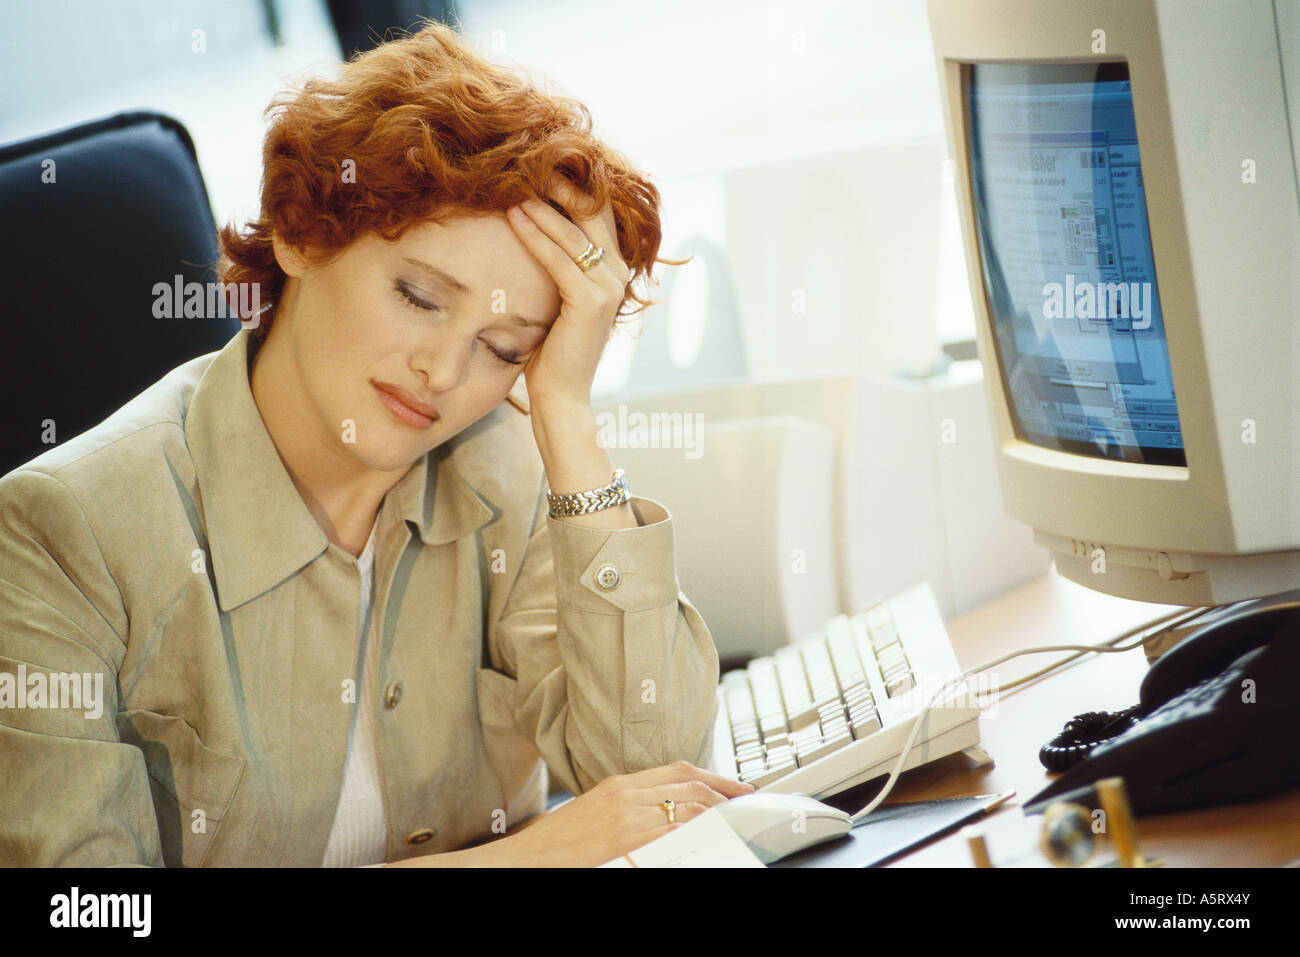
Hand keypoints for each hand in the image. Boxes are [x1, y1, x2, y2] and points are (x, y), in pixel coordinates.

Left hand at [504, 177, 631, 413]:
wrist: (562, 395)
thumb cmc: (552, 350)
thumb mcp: (558, 298)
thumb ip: (557, 267)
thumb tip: (528, 226)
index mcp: (614, 270)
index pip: (598, 213)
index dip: (574, 185)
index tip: (539, 162)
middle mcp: (618, 274)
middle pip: (593, 213)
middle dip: (562, 183)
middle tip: (528, 157)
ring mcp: (608, 288)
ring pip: (575, 233)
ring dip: (542, 205)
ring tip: (513, 182)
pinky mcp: (590, 303)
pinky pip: (560, 259)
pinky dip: (535, 235)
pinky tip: (514, 215)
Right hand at [505, 761, 754, 866]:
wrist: (523, 860)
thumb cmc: (555, 845)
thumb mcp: (593, 812)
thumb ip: (626, 807)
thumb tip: (663, 812)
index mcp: (617, 785)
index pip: (677, 769)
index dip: (712, 775)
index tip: (733, 784)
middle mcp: (625, 795)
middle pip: (689, 784)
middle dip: (724, 791)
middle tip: (746, 799)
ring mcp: (628, 818)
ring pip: (687, 805)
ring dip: (717, 811)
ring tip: (737, 817)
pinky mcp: (627, 840)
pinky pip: (674, 831)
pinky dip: (698, 831)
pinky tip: (713, 836)